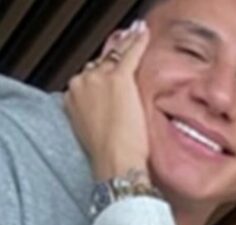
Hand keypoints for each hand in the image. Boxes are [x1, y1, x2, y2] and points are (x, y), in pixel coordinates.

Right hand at [65, 21, 150, 181]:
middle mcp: (80, 83)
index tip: (111, 73)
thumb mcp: (93, 131)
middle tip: (126, 58)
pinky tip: (144, 34)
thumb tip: (109, 111)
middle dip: (113, 64)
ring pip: (114, 56)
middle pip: (99, 65)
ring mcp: (98, 79)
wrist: (115, 161)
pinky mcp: (119, 79)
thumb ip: (97, 114)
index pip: (88, 77)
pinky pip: (129, 53)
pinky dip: (138, 42)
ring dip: (125, 48)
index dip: (102, 75)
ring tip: (135, 39)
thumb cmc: (108, 155)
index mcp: (72, 97)